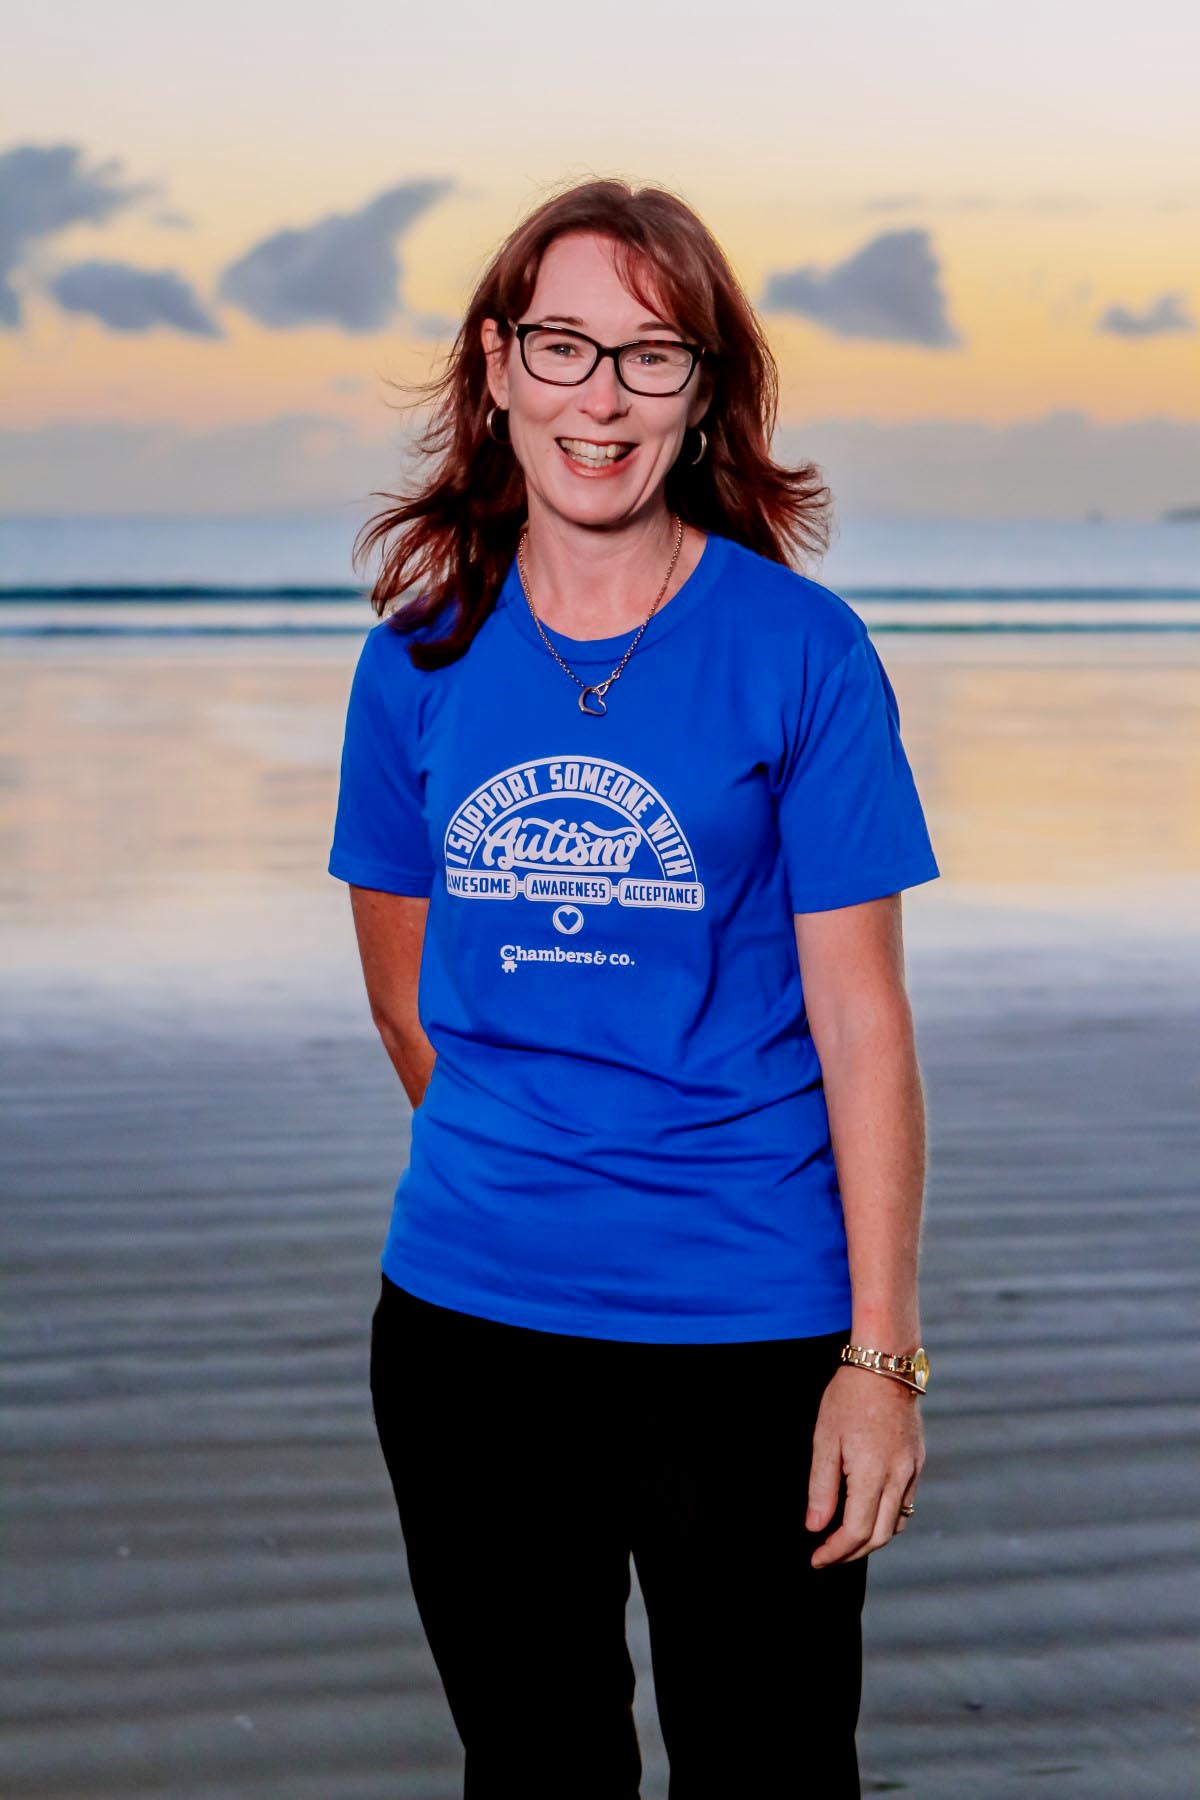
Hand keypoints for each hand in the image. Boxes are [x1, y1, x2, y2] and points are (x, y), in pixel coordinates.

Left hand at [806, 1364, 923, 1567]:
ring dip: (870, 1539)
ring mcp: (912, 1470)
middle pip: (879, 1536)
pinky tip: (866, 1512)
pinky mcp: (917, 1461)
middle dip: (851, 1553)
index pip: (856, 1532)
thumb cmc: (849, 1397)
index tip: (816, 1558)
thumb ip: (821, 1487)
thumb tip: (816, 1527)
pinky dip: (885, 1518)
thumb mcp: (824, 1439)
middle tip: (827, 1555)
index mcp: (873, 1474)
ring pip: (895, 1524)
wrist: (885, 1365)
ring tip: (843, 1539)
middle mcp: (898, 1478)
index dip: (835, 1552)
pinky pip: (905, 1503)